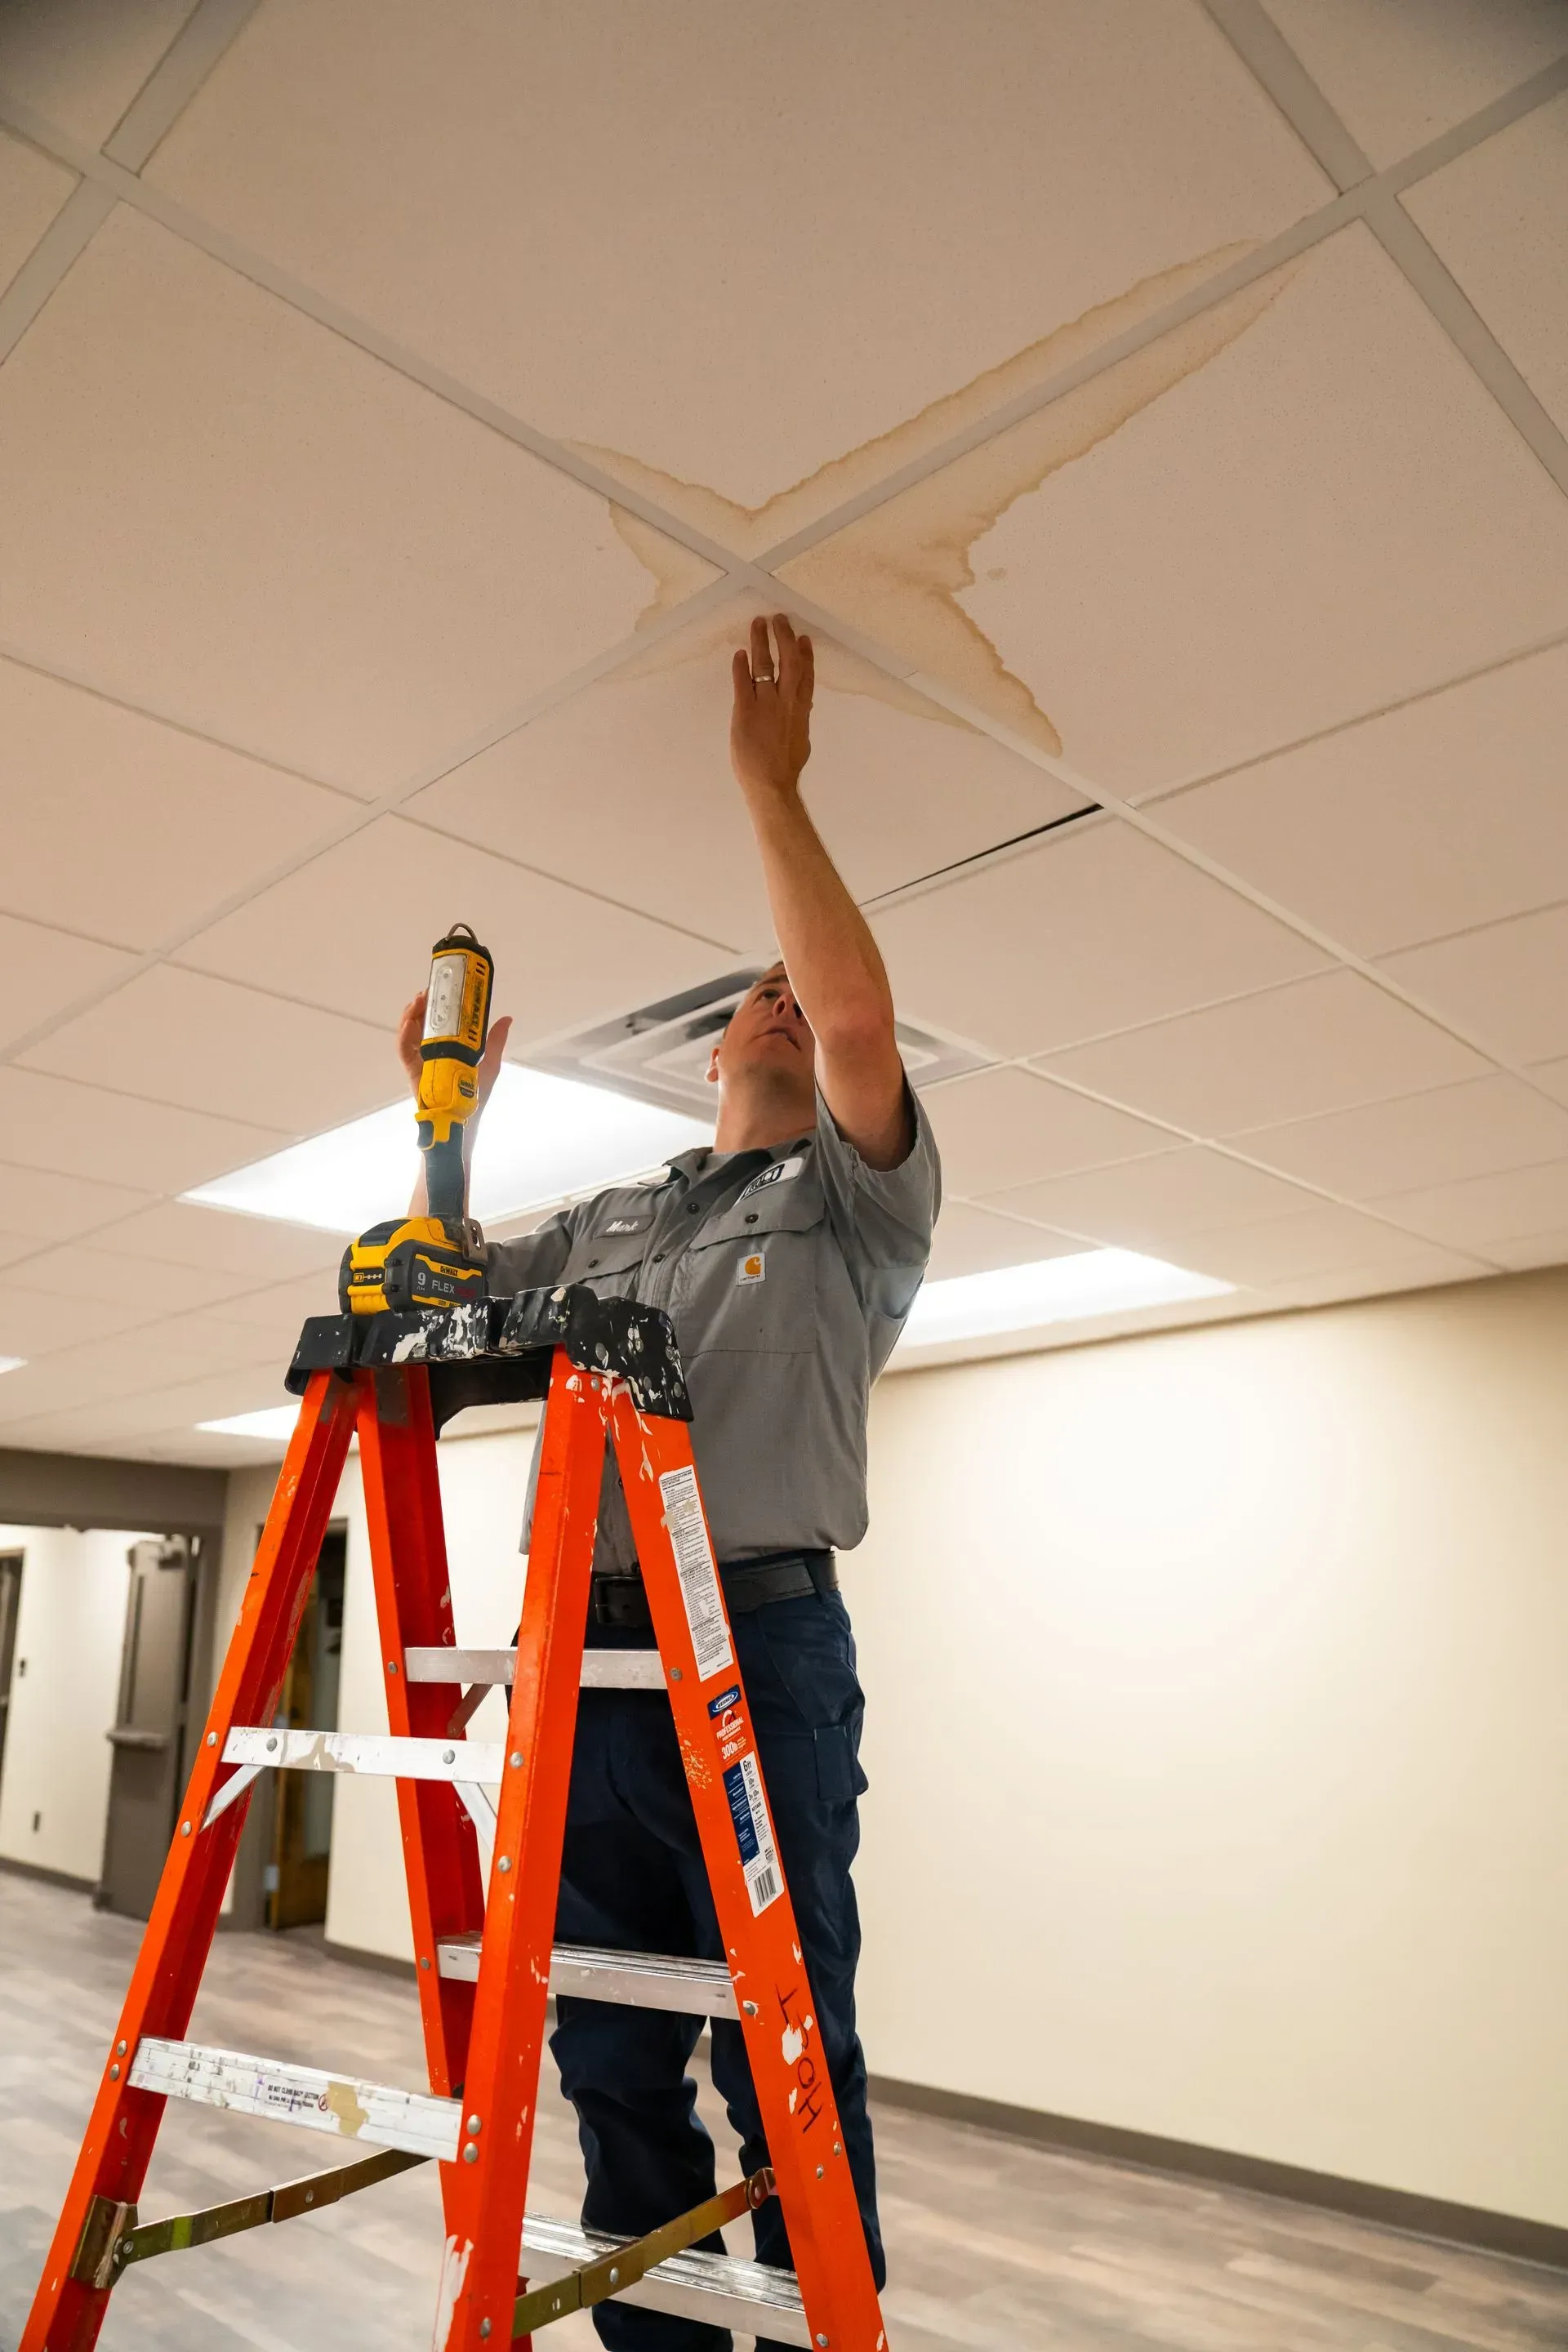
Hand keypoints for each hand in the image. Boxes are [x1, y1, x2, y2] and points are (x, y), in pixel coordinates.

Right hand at [397, 990, 513, 1113]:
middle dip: (422, 1006)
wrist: (463, 1120)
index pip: (437, 1022)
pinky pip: (404, 1051)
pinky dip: (403, 1037)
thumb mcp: (490, 1063)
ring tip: (418, 1001)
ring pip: (409, 1032)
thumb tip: (507, 1018)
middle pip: (420, 1023)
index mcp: (447, 1048)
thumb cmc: (475, 1095)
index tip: (440, 990)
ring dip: (410, 1015)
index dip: (436, 1005)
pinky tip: (409, 1024)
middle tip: (428, 992)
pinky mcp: (413, 1071)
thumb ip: (495, 1041)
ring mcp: (420, 1060)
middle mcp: (431, 1051)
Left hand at [731, 614, 812, 800]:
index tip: (803, 638)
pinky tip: (739, 653)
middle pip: (789, 662)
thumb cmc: (786, 768)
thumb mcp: (801, 741)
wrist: (770, 784)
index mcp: (802, 710)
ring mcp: (766, 704)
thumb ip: (801, 720)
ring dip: (761, 642)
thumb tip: (804, 711)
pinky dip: (741, 665)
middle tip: (779, 620)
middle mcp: (787, 702)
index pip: (807, 675)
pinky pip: (743, 681)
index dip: (806, 655)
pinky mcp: (746, 710)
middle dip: (785, 638)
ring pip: (765, 665)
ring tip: (758, 624)